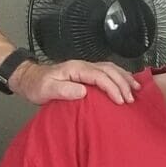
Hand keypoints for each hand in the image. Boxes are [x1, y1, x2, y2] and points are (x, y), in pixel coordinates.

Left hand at [11, 58, 137, 104]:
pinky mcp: (87, 72)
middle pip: (109, 70)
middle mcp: (83, 65)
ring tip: (136, 89)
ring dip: (124, 78)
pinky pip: (107, 71)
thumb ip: (64, 90)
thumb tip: (84, 92)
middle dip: (122, 84)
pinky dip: (119, 76)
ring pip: (111, 68)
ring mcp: (86, 68)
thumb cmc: (37, 86)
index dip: (112, 88)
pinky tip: (126, 82)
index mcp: (76, 69)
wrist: (29, 78)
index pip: (100, 76)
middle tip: (130, 99)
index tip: (120, 101)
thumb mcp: (46, 90)